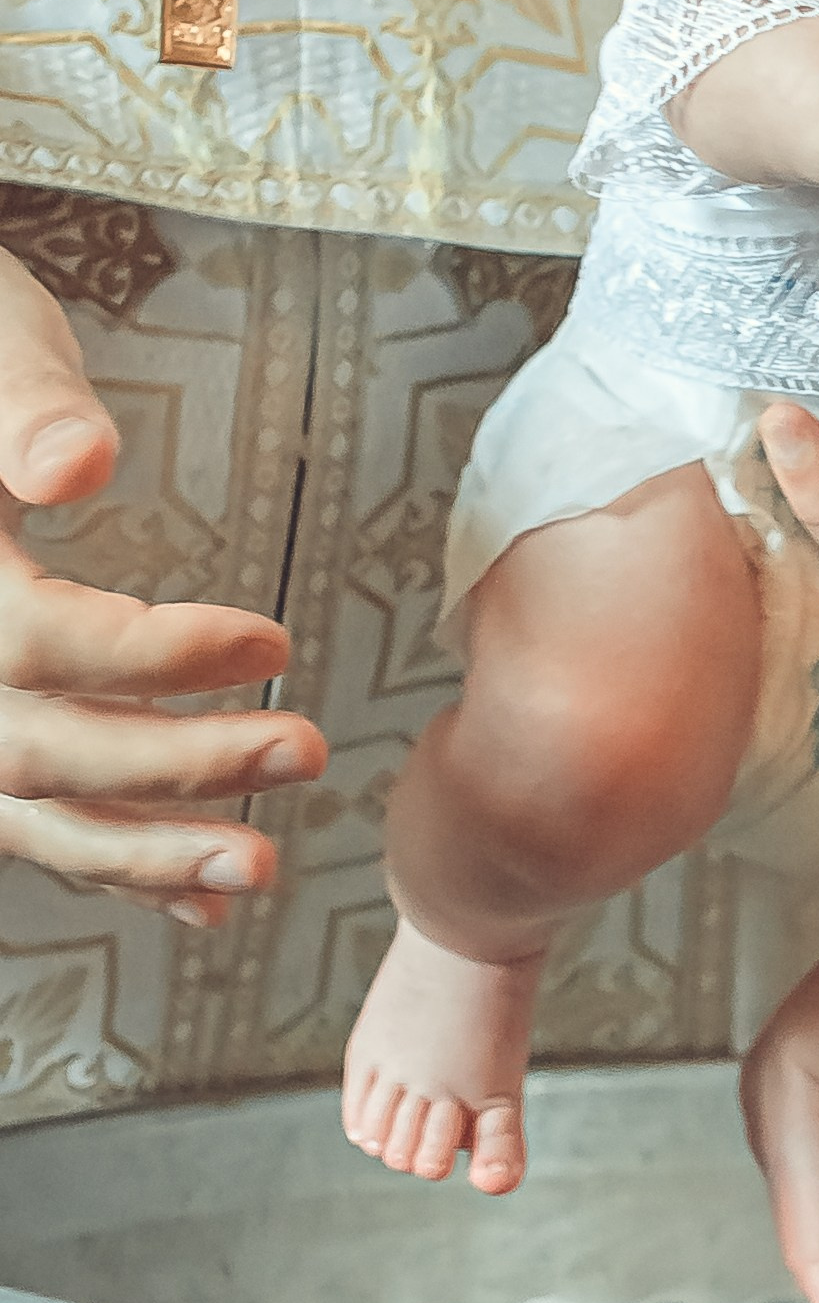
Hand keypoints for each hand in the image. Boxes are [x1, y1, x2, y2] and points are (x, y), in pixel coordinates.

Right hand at [0, 250, 326, 920]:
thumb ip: (21, 403)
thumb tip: (76, 465)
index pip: (37, 645)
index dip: (156, 655)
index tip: (270, 639)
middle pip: (39, 751)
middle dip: (177, 768)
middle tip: (305, 750)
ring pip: (28, 816)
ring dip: (147, 854)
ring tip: (259, 869)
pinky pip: (29, 823)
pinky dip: (112, 866)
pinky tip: (199, 900)